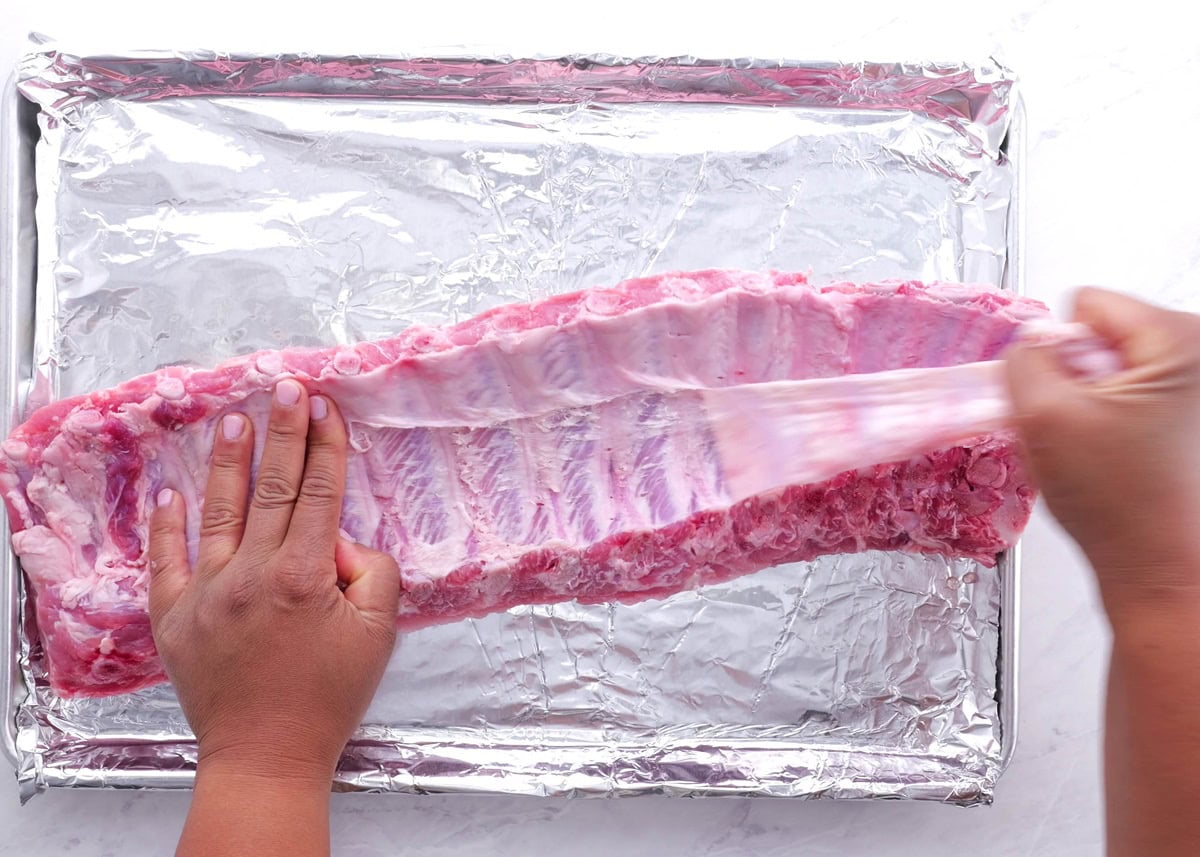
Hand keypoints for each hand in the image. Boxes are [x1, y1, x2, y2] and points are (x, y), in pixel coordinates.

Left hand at [149, 379, 399, 783]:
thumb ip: (373, 573)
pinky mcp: (174, 617)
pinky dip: (167, 525)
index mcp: (305, 576)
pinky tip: (170, 493)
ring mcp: (207, 593)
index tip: (323, 406)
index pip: (320, 493)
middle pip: (274, 488)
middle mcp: (253, 574)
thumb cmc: (328, 697)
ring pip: (219, 511)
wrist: (266, 754)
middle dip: (283, 431)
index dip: (325, 445)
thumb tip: (341, 542)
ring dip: (228, 461)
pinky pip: (168, 561)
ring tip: (231, 419)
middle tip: (286, 387)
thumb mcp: (378, 634)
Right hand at [1005, 288, 1199, 622]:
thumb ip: (1022, 360)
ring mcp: (1198, 391)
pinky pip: (1131, 397)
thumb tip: (1029, 343)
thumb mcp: (1042, 417)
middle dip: (1079, 378)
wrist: (1163, 569)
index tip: (1069, 399)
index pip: (1087, 304)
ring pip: (1114, 368)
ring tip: (1103, 449)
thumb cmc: (1121, 505)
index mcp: (1181, 341)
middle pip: (1104, 333)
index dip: (1059, 351)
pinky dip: (1112, 423)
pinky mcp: (1191, 419)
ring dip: (1094, 404)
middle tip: (1084, 429)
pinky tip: (1118, 459)